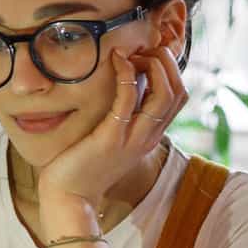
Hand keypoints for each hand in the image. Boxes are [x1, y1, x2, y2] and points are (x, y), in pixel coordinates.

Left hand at [35, 46, 187, 227]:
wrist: (68, 197)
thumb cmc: (83, 165)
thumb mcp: (111, 138)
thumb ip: (122, 117)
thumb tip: (123, 85)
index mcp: (150, 136)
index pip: (178, 97)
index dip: (170, 69)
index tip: (147, 54)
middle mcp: (148, 138)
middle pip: (178, 92)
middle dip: (166, 62)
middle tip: (143, 49)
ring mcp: (132, 139)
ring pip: (164, 95)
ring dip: (153, 65)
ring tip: (133, 52)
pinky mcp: (111, 138)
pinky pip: (128, 100)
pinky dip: (127, 75)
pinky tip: (116, 60)